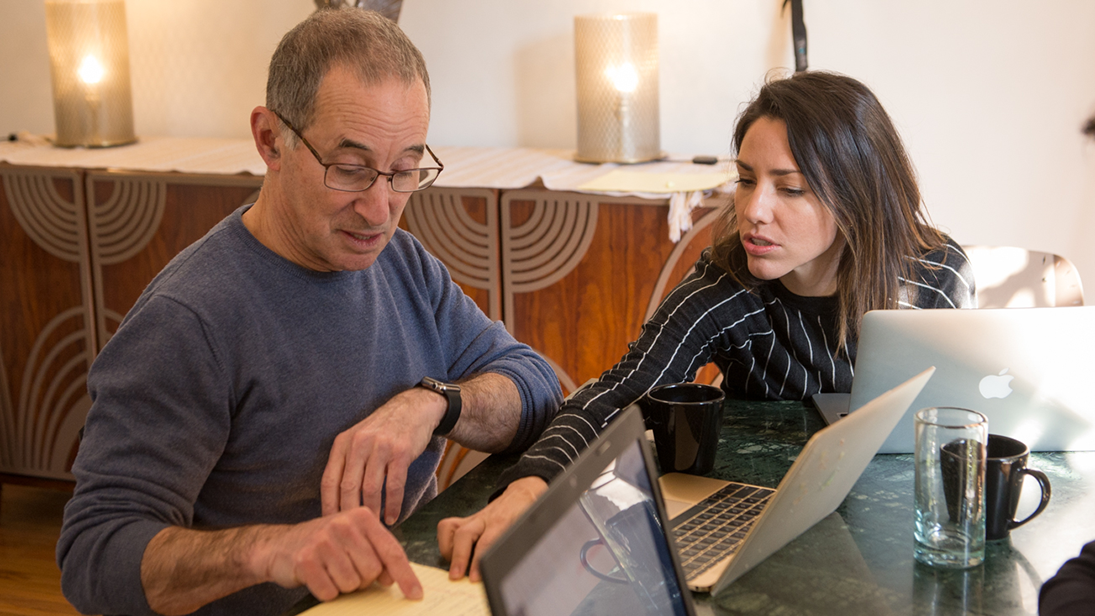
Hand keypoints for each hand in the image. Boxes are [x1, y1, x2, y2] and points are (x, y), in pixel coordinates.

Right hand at [259, 507, 422, 601]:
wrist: (279, 546)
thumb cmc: (324, 545)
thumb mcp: (354, 540)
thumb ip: (377, 553)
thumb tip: (394, 578)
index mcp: (361, 516)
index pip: (391, 551)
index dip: (405, 576)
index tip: (416, 594)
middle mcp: (343, 524)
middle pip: (372, 571)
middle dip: (363, 580)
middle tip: (347, 570)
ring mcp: (323, 541)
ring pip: (352, 583)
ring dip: (343, 586)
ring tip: (331, 571)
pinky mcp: (305, 560)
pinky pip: (330, 592)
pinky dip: (326, 592)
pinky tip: (318, 578)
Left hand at [321, 387, 445, 523]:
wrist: (413, 410)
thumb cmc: (383, 431)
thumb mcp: (358, 440)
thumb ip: (347, 464)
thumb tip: (336, 502)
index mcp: (343, 443)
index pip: (329, 481)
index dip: (328, 506)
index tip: (330, 525)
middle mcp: (358, 443)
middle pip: (348, 488)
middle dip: (349, 513)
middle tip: (352, 532)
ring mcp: (380, 447)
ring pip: (370, 489)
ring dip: (372, 512)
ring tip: (373, 527)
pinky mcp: (401, 452)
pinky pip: (394, 486)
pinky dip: (392, 505)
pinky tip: (392, 517)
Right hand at [437, 476, 547, 581]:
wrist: (521, 494)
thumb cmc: (525, 514)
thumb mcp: (527, 530)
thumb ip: (516, 547)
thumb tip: (510, 570)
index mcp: (502, 522)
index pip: (488, 542)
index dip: (478, 561)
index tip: (474, 578)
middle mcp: (484, 518)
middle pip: (464, 534)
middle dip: (459, 558)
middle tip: (456, 576)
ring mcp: (473, 518)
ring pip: (450, 528)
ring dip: (448, 550)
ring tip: (453, 568)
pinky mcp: (465, 520)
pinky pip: (447, 527)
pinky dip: (444, 541)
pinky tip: (450, 553)